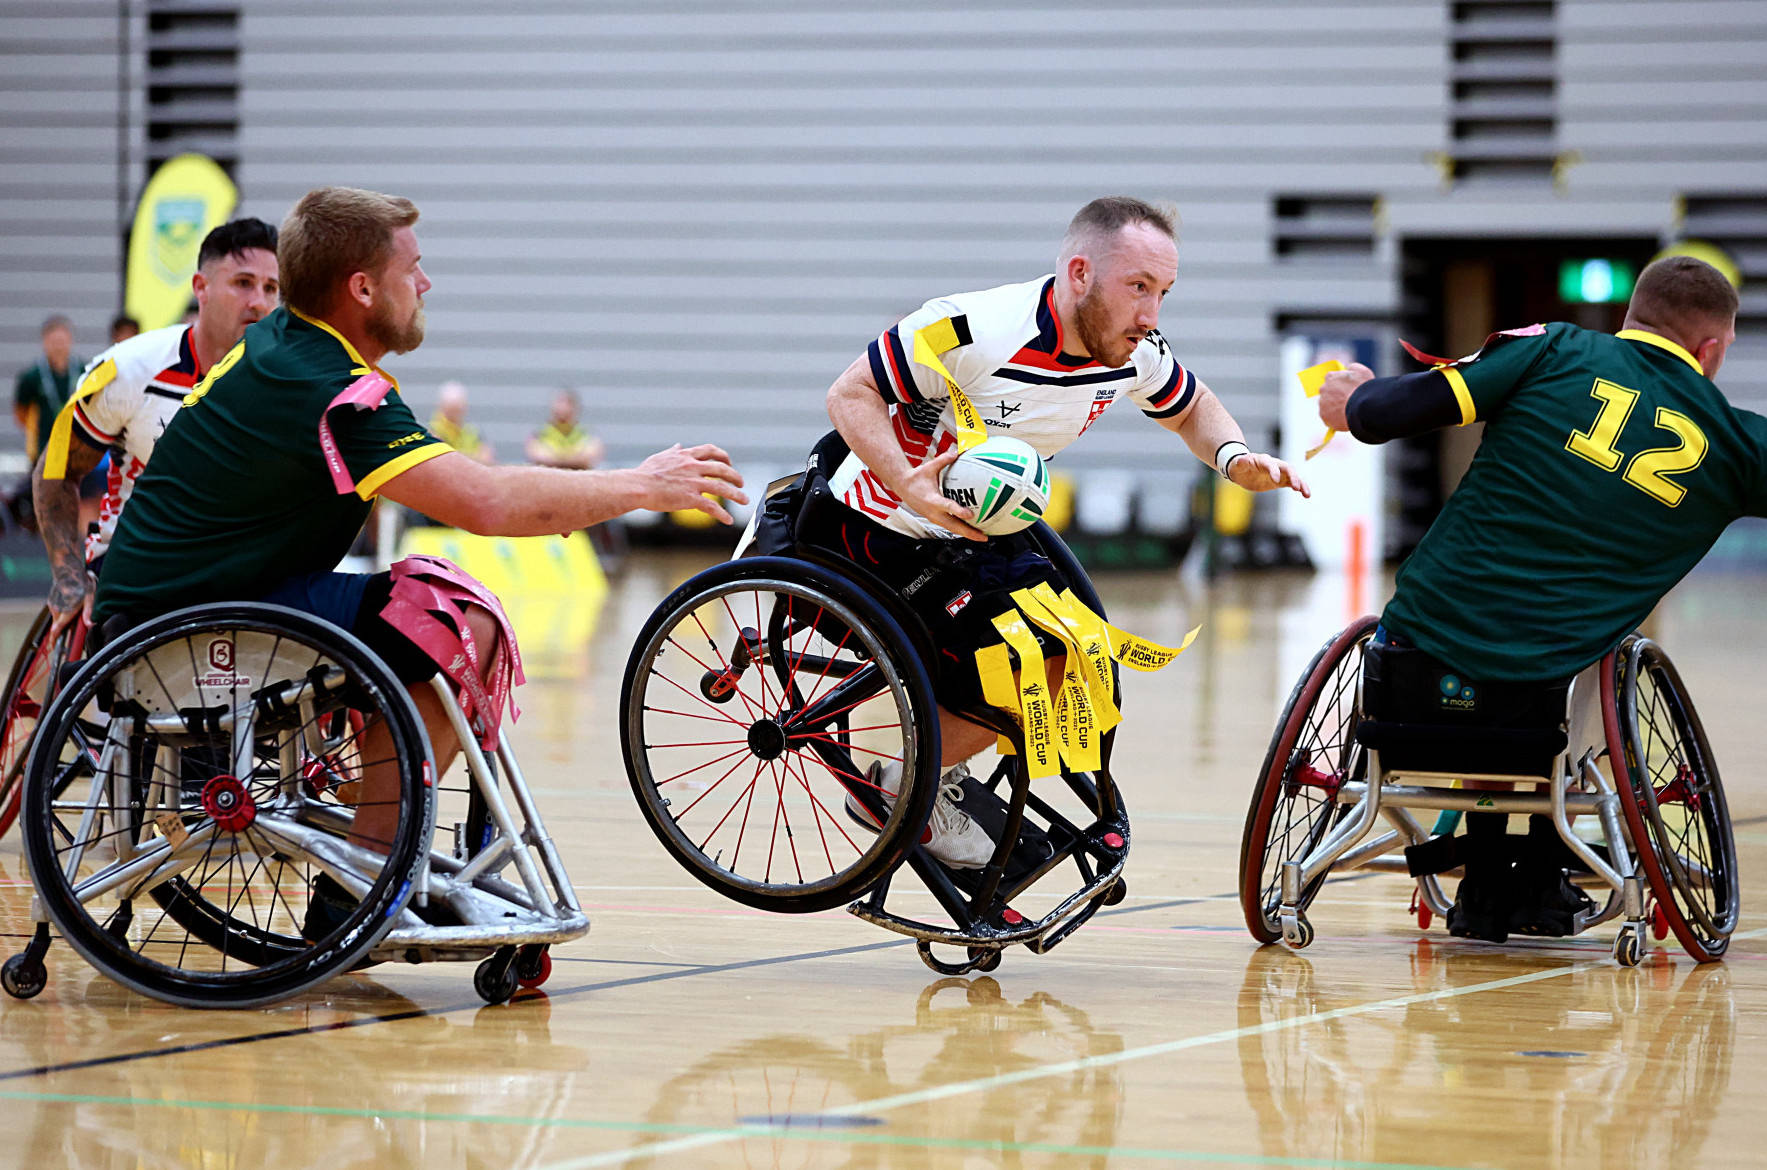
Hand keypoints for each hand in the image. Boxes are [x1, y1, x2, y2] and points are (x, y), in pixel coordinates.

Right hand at [46, 568, 93, 637]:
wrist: (68, 569)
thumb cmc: (81, 583)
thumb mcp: (91, 598)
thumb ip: (89, 613)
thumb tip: (91, 625)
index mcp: (66, 611)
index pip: (57, 629)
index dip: (54, 639)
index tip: (52, 647)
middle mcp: (57, 609)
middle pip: (59, 625)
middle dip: (64, 629)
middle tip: (75, 625)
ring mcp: (53, 604)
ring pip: (58, 618)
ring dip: (66, 618)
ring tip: (78, 607)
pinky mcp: (51, 600)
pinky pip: (57, 611)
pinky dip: (63, 611)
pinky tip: (72, 602)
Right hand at [634, 443, 748, 523]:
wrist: (637, 486)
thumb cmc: (644, 474)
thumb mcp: (660, 457)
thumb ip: (672, 452)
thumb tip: (678, 446)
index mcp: (686, 456)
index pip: (710, 451)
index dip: (723, 455)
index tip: (728, 462)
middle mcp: (692, 467)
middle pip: (722, 469)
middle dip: (735, 476)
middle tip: (741, 483)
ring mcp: (693, 483)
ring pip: (722, 488)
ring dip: (736, 494)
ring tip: (744, 500)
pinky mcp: (690, 498)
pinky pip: (711, 507)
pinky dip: (722, 514)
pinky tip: (728, 520)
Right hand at [889, 446, 986, 541]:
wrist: (902, 487)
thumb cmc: (916, 477)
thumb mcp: (929, 467)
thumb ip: (944, 460)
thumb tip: (957, 451)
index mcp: (932, 500)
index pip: (947, 507)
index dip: (959, 511)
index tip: (970, 515)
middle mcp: (934, 513)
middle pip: (953, 526)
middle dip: (969, 533)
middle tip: (983, 536)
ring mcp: (934, 518)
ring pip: (953, 529)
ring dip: (967, 534)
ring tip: (982, 536)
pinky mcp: (935, 519)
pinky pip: (950, 526)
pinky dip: (961, 529)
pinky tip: (972, 528)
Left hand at [1227, 452, 1310, 497]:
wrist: (1242, 471)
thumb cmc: (1238, 467)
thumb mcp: (1237, 465)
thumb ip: (1241, 463)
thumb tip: (1241, 460)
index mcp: (1263, 460)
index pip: (1271, 464)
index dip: (1274, 471)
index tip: (1275, 481)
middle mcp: (1274, 465)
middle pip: (1287, 468)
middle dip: (1292, 476)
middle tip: (1295, 487)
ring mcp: (1279, 472)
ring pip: (1293, 475)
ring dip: (1300, 483)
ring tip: (1306, 493)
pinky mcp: (1280, 481)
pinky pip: (1292, 483)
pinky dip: (1300, 488)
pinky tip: (1306, 495)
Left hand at [1318, 362, 1374, 430]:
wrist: (1362, 407)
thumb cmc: (1363, 388)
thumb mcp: (1362, 371)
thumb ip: (1353, 368)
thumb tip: (1349, 368)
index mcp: (1331, 377)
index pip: (1332, 378)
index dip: (1340, 384)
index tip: (1346, 389)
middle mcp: (1323, 389)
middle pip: (1328, 392)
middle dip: (1336, 396)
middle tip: (1347, 400)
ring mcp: (1322, 403)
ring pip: (1327, 405)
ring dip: (1334, 407)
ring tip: (1347, 411)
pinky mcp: (1324, 416)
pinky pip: (1328, 417)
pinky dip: (1334, 418)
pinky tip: (1344, 418)